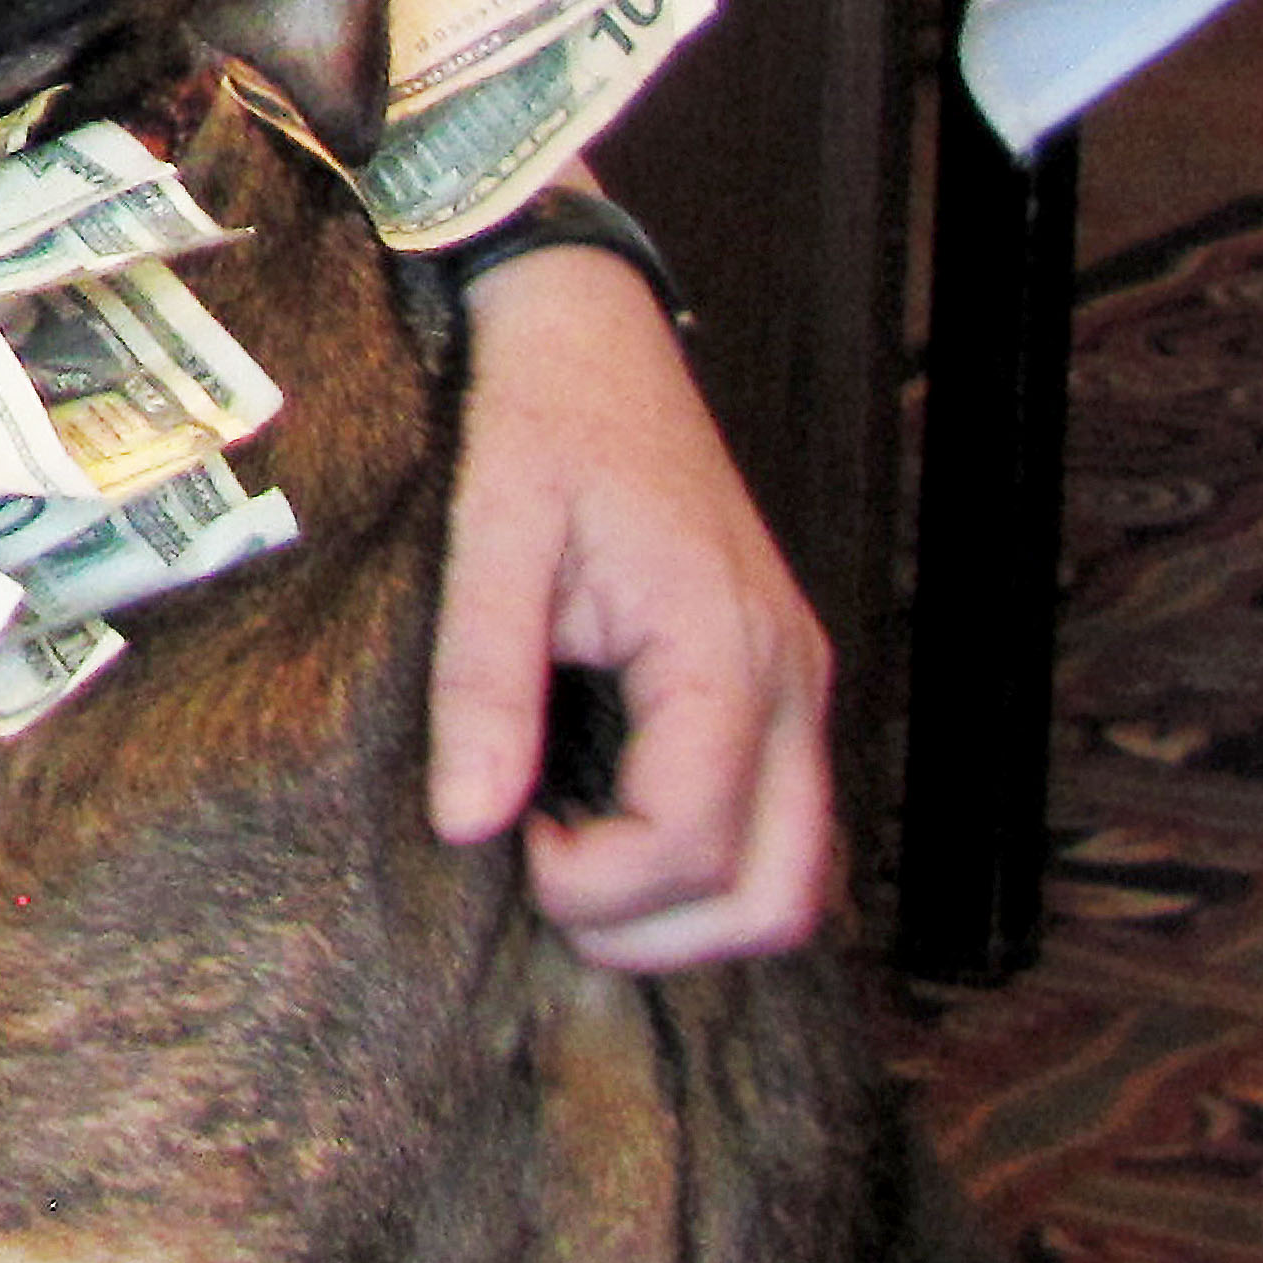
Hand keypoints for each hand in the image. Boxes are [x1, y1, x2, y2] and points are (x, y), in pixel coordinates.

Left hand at [425, 249, 838, 969]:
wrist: (587, 327)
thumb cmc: (539, 418)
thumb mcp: (490, 536)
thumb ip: (483, 681)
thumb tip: (468, 824)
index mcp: (722, 645)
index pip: (695, 844)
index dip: (596, 887)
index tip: (505, 844)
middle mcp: (788, 676)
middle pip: (775, 895)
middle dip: (656, 934)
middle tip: (543, 885)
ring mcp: (794, 681)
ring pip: (792, 873)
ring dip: (687, 911)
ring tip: (570, 859)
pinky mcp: (774, 677)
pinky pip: (777, 819)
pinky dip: (707, 861)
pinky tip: (606, 823)